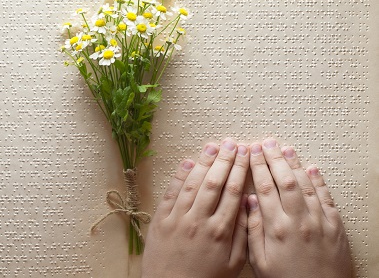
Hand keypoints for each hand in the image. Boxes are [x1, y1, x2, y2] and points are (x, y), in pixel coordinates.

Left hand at [142, 139, 248, 277]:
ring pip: (193, 183)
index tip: (244, 154)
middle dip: (224, 160)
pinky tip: (187, 163)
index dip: (239, 169)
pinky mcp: (160, 220)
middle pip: (214, 182)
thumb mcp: (233, 263)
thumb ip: (241, 233)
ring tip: (213, 147)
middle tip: (231, 143)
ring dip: (203, 163)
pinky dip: (179, 176)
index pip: (232, 191)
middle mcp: (198, 220)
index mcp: (220, 231)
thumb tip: (247, 204)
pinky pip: (171, 193)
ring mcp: (177, 218)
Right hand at [247, 138, 352, 277]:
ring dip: (295, 164)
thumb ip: (253, 230)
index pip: (265, 188)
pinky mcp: (334, 226)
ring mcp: (319, 221)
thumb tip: (248, 203)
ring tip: (286, 149)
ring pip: (306, 185)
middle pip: (285, 180)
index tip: (251, 152)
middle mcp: (299, 220)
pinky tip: (313, 169)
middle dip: (274, 158)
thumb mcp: (260, 262)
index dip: (257, 167)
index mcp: (277, 228)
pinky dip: (319, 181)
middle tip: (267, 143)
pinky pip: (326, 198)